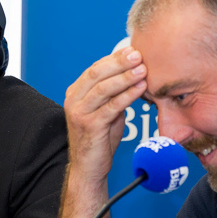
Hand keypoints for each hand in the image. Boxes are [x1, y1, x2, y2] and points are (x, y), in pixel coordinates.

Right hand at [64, 46, 146, 185]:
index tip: (133, 50)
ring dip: (124, 77)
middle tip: (138, 54)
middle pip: (96, 73)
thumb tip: (134, 74)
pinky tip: (140, 88)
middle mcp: (74, 100)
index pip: (95, 68)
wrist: (89, 167)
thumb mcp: (106, 110)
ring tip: (142, 69)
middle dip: (119, 62)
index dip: (115, 58)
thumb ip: (114, 93)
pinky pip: (111, 107)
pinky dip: (127, 96)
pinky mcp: (90, 126)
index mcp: (76, 92)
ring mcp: (79, 113)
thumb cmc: (100, 138)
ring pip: (103, 88)